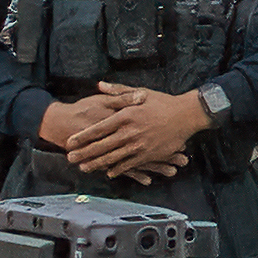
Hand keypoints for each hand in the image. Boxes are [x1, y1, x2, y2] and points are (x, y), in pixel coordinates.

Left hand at [55, 87, 204, 184]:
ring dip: (97, 163)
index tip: (70, 141)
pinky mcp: (149, 154)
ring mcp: (139, 145)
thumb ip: (118, 91)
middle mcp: (130, 132)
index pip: (98, 128)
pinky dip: (118, 169)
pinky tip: (109, 172)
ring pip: (113, 157)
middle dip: (84, 153)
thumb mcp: (140, 92)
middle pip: (102, 145)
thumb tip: (99, 85)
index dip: (83, 136)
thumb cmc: (164, 102)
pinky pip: (130, 164)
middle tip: (70, 158)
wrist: (187, 115)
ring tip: (84, 167)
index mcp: (126, 116)